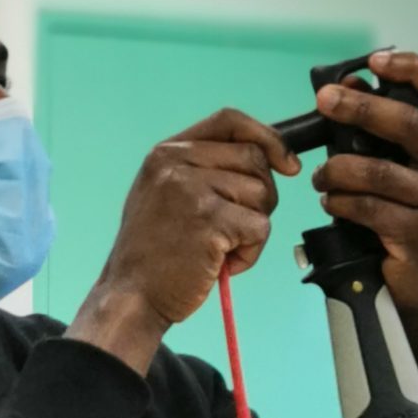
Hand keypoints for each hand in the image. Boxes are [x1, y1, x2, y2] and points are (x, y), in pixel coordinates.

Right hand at [70, 108, 299, 373]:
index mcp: (166, 152)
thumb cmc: (154, 252)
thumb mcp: (164, 194)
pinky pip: (260, 227)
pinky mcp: (209, 221)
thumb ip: (203, 169)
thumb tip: (267, 156)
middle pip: (254, 158)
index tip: (287, 163)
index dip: (267, 137)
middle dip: (261, 195)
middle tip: (236, 226)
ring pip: (262, 194)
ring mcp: (192, 190)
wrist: (131, 296)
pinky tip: (222, 263)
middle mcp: (176, 164)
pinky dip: (251, 252)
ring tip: (220, 248)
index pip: (229, 121)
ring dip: (253, 229)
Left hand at [312, 51, 417, 365]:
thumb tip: (348, 86)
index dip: (409, 68)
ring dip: (338, 170)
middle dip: (360, 107)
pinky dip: (341, 202)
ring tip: (320, 179)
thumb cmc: (403, 225)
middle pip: (408, 123)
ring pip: (380, 171)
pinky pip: (371, 208)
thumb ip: (379, 136)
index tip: (373, 61)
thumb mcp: (399, 175)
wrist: (417, 289)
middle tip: (325, 101)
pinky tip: (330, 204)